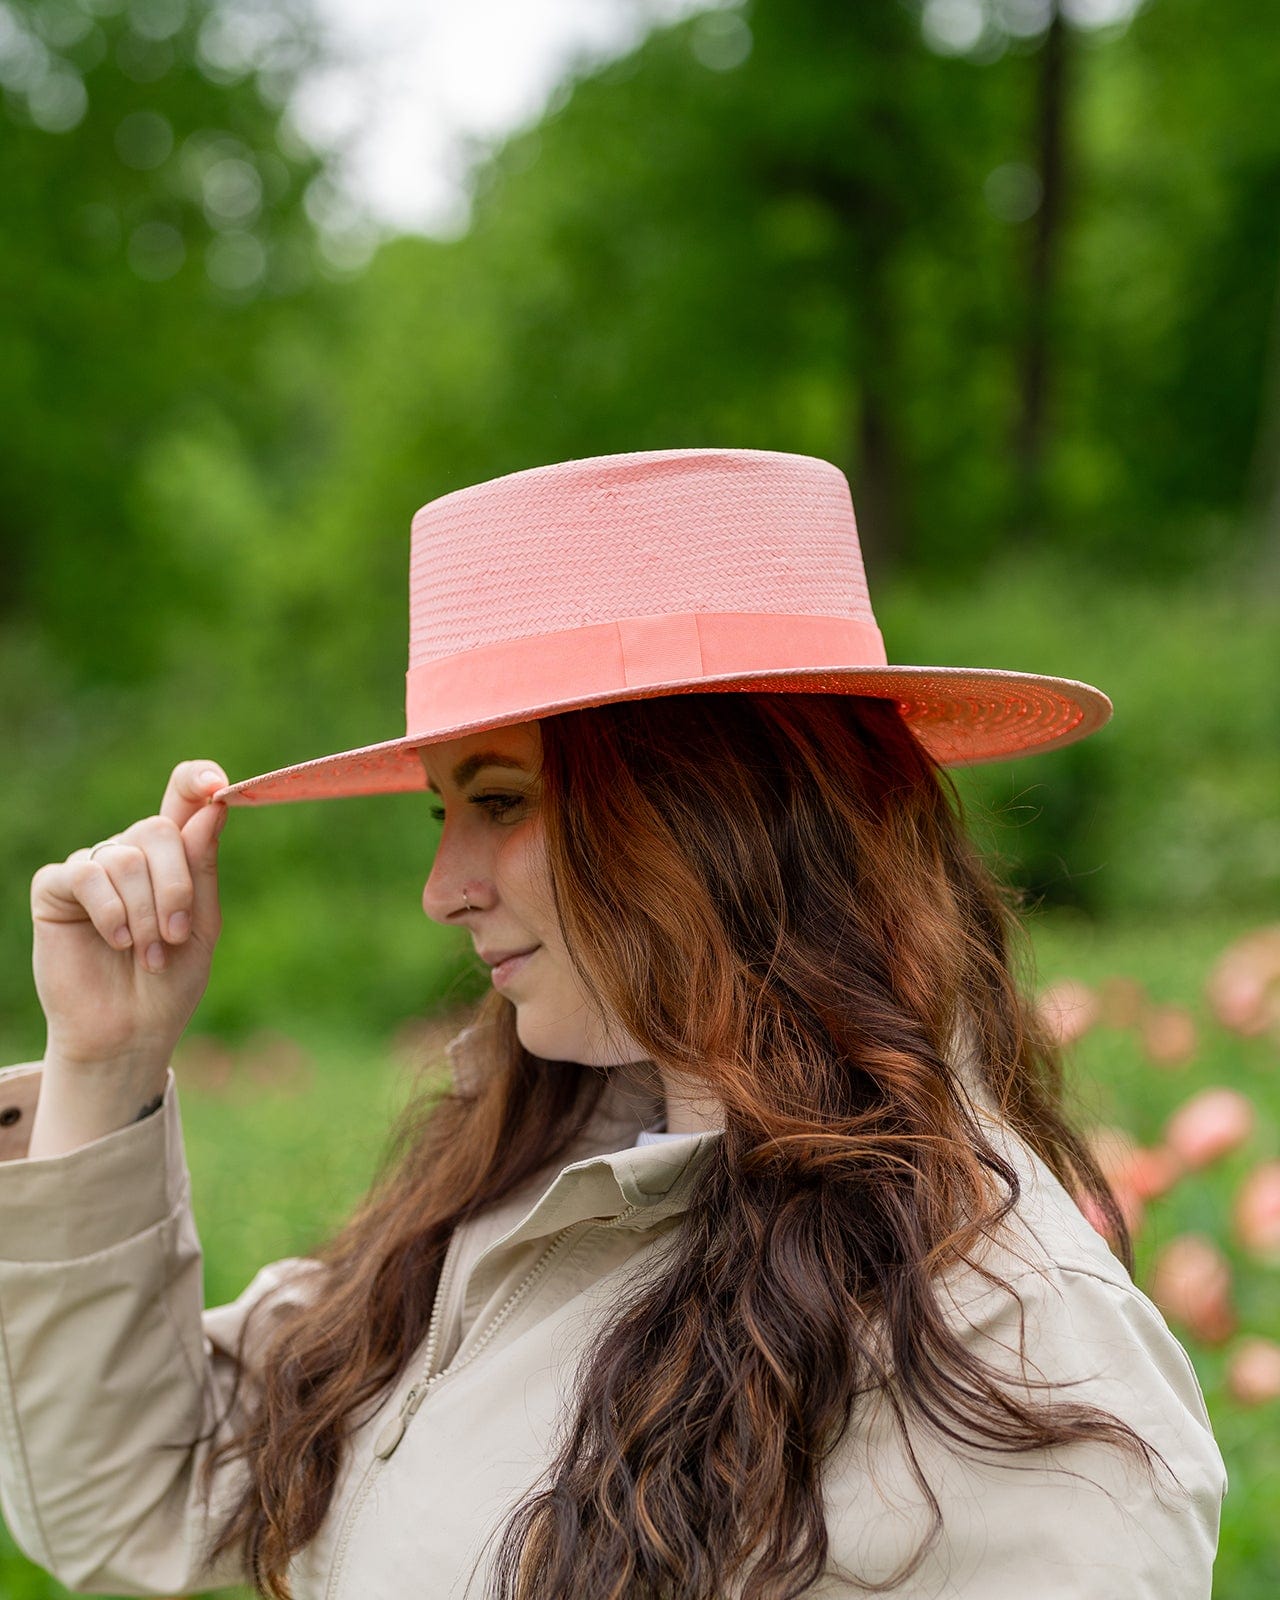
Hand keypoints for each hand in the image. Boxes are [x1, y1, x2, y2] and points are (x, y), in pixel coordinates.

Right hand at [31, 760, 228, 1077]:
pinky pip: (85, 874)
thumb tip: (212, 806)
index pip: (182, 797)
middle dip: (175, 885)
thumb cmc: (170, 982)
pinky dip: (110, 910)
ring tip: (148, 953)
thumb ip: (202, 866)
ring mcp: (92, 869)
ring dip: (145, 911)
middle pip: (158, 830)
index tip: (216, 786)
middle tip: (175, 934)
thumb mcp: (201, 924)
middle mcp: (131, 854)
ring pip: (124, 857)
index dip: (196, 780)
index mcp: (174, 857)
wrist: (130, 1032)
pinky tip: (117, 940)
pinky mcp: (56, 889)